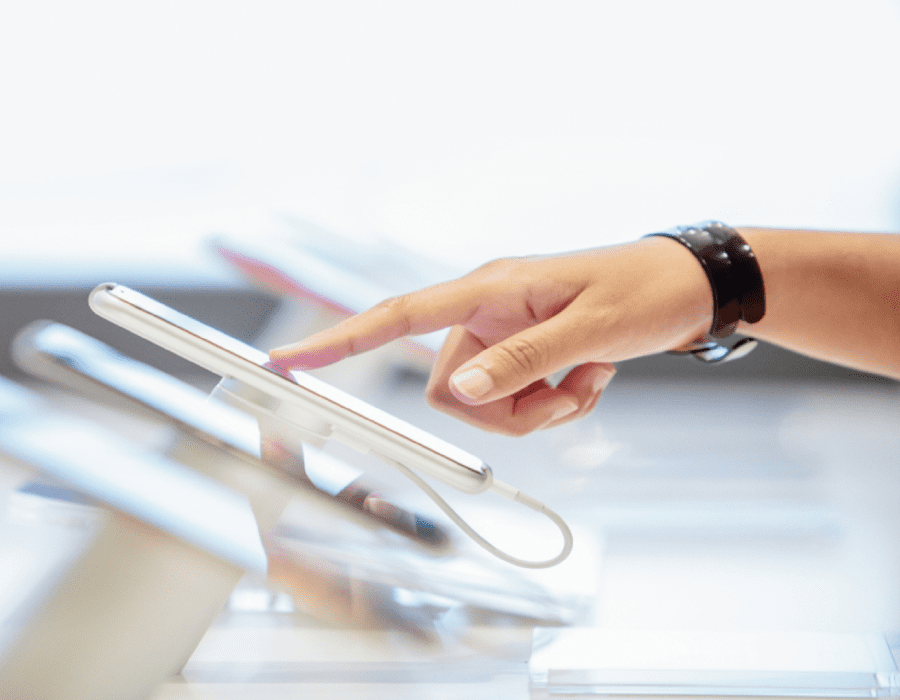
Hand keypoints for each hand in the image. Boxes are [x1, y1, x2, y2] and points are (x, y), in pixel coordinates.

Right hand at [270, 237, 711, 434]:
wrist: (690, 287)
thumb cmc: (646, 291)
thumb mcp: (590, 330)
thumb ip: (521, 362)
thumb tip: (459, 393)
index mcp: (490, 289)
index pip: (400, 314)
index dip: (342, 339)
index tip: (290, 361)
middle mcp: (487, 311)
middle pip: (451, 389)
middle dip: (507, 411)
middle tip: (568, 391)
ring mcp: (505, 333)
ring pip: (484, 403)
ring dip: (538, 409)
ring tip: (587, 380)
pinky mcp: (525, 351)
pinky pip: (514, 401)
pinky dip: (553, 403)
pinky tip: (592, 376)